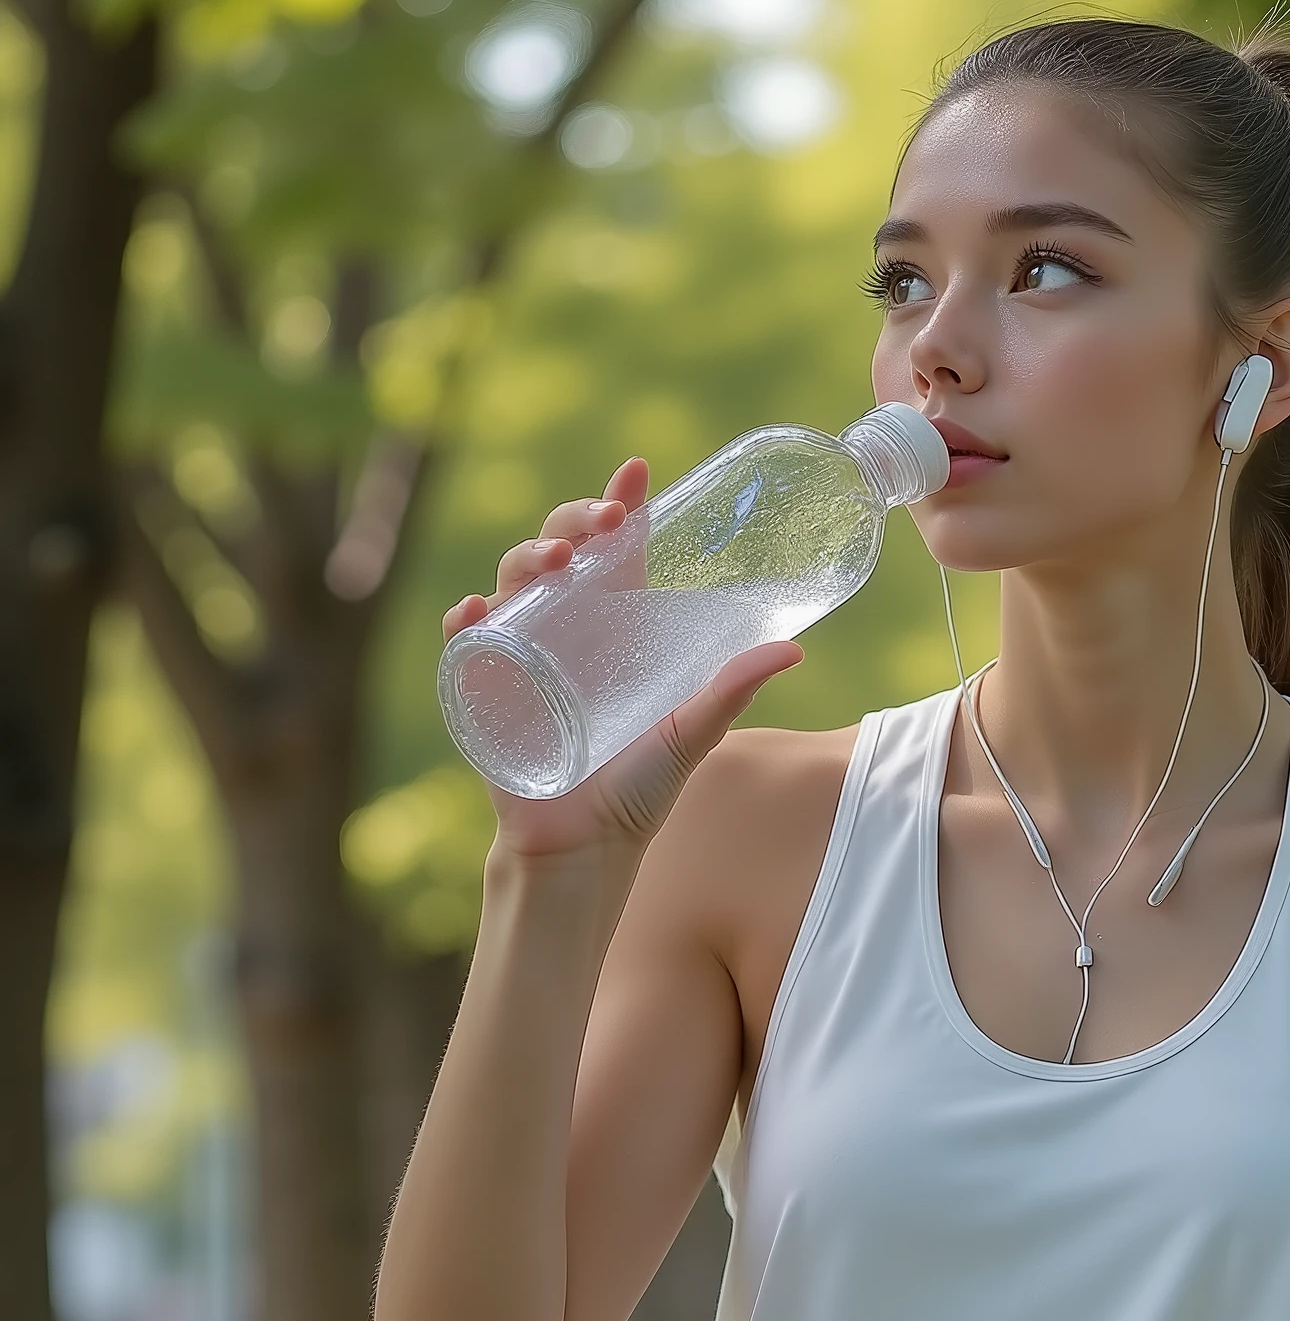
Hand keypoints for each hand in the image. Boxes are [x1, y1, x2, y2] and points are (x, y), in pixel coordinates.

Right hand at [442, 457, 801, 858]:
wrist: (585, 847)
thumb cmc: (638, 788)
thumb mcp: (691, 734)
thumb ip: (732, 691)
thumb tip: (794, 650)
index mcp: (616, 626)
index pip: (616, 550)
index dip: (621, 504)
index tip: (638, 473)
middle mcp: (567, 628)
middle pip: (559, 548)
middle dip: (573, 521)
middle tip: (603, 525)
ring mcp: (521, 651)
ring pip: (511, 580)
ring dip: (527, 558)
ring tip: (555, 564)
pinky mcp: (484, 686)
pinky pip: (464, 640)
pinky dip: (465, 620)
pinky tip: (475, 610)